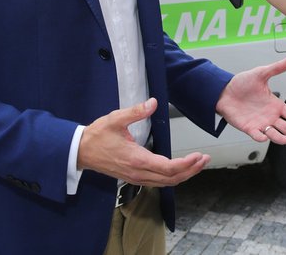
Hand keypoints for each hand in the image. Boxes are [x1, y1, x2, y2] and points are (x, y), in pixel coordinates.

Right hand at [77, 98, 208, 185]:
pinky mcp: (134, 178)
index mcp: (137, 159)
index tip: (199, 156)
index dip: (187, 164)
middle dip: (191, 170)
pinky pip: (158, 182)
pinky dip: (172, 177)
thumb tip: (153, 102)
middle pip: (171, 178)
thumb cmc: (97, 136)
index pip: (168, 168)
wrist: (80, 152)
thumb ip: (136, 111)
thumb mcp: (116, 119)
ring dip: (183, 175)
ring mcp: (136, 177)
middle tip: (205, 160)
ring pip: (165, 183)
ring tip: (197, 164)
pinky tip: (179, 169)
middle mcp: (138, 173)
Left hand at [216, 57, 285, 143]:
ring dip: (279, 137)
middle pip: (285, 126)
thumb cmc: (242, 83)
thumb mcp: (261, 73)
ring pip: (273, 133)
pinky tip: (264, 137)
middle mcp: (269, 116)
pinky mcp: (248, 127)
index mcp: (275, 104)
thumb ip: (276, 68)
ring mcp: (259, 123)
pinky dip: (260, 137)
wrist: (223, 91)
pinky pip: (256, 135)